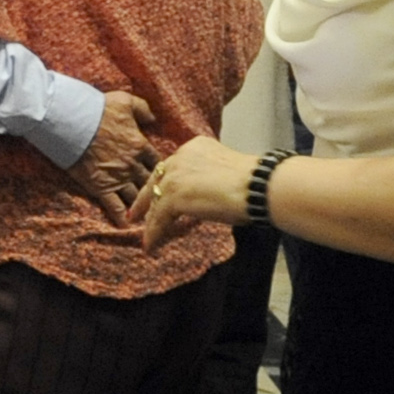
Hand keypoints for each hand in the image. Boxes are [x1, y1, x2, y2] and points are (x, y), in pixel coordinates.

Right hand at [67, 89, 159, 226]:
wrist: (72, 121)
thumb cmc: (98, 108)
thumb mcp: (125, 100)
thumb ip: (143, 109)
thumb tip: (153, 118)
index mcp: (140, 145)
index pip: (159, 163)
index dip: (162, 170)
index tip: (163, 175)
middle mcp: (133, 165)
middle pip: (151, 182)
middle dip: (156, 190)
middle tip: (160, 198)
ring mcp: (117, 178)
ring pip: (137, 197)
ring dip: (143, 206)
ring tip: (149, 215)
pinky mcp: (100, 187)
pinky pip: (115, 207)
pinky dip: (123, 217)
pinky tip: (128, 226)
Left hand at [129, 134, 256, 248]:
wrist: (257, 186)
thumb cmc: (253, 182)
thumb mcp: (225, 170)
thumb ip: (208, 176)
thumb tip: (206, 194)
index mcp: (194, 147)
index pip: (172, 167)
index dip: (164, 182)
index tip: (159, 192)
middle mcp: (180, 157)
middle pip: (157, 181)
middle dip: (146, 199)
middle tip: (135, 214)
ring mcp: (174, 176)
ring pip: (156, 202)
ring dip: (150, 222)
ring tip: (146, 237)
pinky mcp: (173, 197)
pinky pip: (159, 219)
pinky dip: (154, 234)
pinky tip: (151, 246)